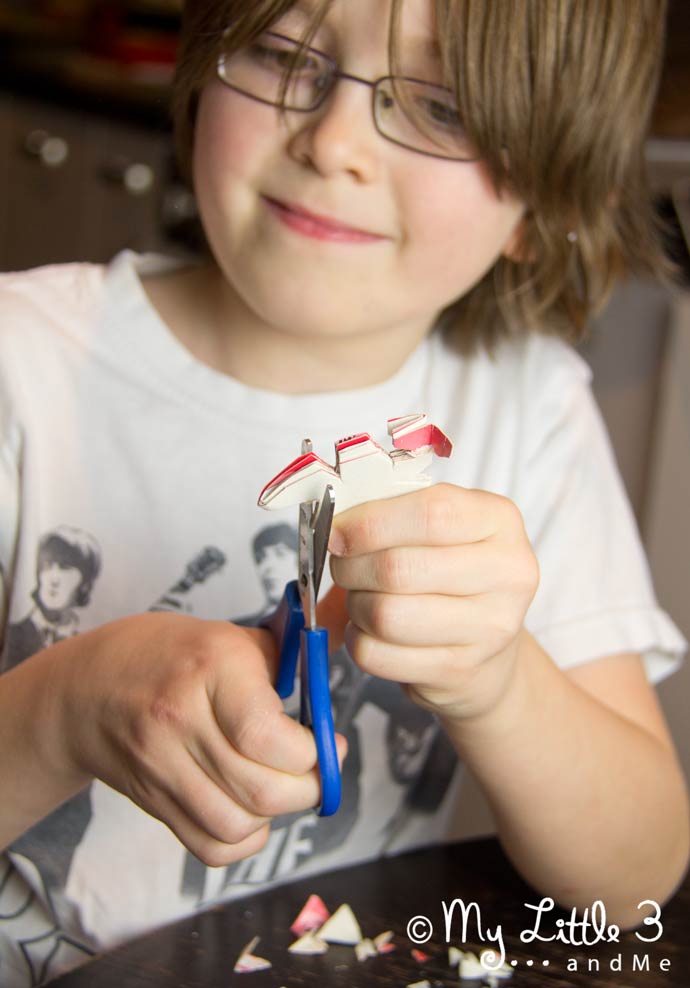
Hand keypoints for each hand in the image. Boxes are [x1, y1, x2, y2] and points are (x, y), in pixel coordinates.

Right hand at [49, 613, 345, 864]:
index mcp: (209, 667)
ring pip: (237, 824)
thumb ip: (284, 660)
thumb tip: (333, 683)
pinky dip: (243, 840)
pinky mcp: (154, 802)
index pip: (264, 735)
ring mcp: (162, 766)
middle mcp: (181, 719)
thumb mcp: (227, 636)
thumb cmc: (167, 654)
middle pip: (260, 789)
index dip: (311, 751)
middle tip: (321, 768)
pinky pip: (208, 846)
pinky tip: (252, 810)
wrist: (87, 689)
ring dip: (277, 815)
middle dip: (309, 787)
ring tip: (286, 785)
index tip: (329, 743)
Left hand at [328, 483, 538, 720]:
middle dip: (351, 567)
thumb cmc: (447, 576)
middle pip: (399, 568)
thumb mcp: (433, 531)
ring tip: (361, 600)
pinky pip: (377, 655)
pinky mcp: (460, 670)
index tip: (338, 531)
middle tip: (343, 567)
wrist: (486, 648)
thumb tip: (328, 526)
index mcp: (498, 520)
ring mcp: (489, 627)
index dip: (370, 522)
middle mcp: (506, 572)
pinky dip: (358, 640)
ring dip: (355, 606)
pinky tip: (370, 631)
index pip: (430, 512)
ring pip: (385, 615)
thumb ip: (386, 516)